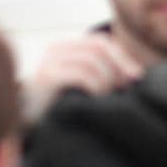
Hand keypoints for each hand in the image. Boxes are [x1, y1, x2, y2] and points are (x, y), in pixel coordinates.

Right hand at [22, 35, 142, 122]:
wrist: (29, 124)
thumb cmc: (62, 106)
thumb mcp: (85, 85)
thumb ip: (102, 73)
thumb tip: (136, 75)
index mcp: (67, 48)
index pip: (101, 42)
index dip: (123, 57)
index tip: (137, 78)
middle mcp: (56, 50)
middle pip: (98, 47)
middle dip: (118, 67)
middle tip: (124, 88)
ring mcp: (49, 62)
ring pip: (91, 60)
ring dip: (106, 80)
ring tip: (105, 97)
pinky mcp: (46, 77)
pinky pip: (80, 74)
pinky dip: (95, 86)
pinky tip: (95, 99)